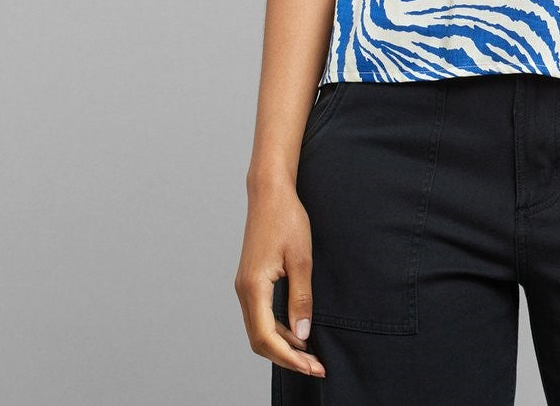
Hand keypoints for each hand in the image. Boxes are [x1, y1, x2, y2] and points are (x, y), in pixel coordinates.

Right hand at [235, 178, 326, 378]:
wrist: (269, 193)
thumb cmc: (287, 219)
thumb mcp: (302, 258)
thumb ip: (301, 298)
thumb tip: (303, 334)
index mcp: (253, 286)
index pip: (266, 337)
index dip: (290, 357)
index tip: (313, 366)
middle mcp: (243, 291)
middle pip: (259, 340)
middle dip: (287, 357)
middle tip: (315, 366)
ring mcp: (245, 286)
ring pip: (258, 330)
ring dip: (282, 345)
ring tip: (310, 353)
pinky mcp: (250, 281)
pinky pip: (260, 316)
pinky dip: (277, 330)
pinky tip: (296, 331)